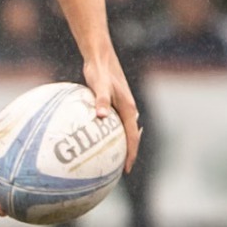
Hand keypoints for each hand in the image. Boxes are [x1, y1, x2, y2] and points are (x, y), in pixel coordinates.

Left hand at [83, 51, 142, 171]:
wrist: (100, 56)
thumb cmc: (99, 70)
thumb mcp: (99, 86)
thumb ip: (101, 100)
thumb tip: (101, 116)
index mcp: (129, 109)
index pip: (132, 138)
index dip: (130, 154)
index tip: (125, 169)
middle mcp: (128, 110)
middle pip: (130, 137)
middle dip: (126, 154)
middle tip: (117, 171)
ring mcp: (121, 107)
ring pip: (122, 131)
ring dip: (119, 145)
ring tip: (108, 160)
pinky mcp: (112, 103)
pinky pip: (112, 123)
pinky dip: (108, 134)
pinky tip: (94, 139)